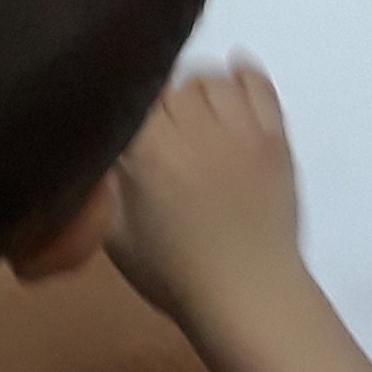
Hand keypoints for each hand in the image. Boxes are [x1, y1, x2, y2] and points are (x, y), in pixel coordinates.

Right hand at [108, 61, 306, 339]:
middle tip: (160, 133)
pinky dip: (243, 77)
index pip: (133, 97)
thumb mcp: (116, 237)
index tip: (126, 127)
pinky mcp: (276, 134)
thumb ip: (103, 186)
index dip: (128, 109)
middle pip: (172, 84)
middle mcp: (196, 129)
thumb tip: (95, 145)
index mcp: (151, 153)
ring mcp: (242, 128)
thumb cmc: (176, 274)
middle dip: (161, 103)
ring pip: (213, 79)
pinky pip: (258, 84)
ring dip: (198, 92)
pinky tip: (232, 84)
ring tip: (195, 118)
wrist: (249, 294)